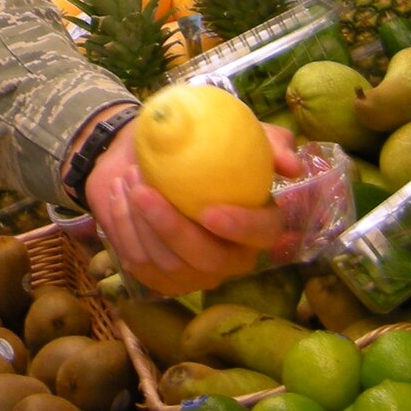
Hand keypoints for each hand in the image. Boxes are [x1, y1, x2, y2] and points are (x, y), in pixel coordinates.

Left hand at [84, 121, 301, 296]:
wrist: (146, 155)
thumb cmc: (197, 145)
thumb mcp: (232, 131)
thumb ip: (267, 142)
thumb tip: (292, 167)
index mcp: (257, 225)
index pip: (262, 234)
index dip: (241, 228)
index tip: (209, 210)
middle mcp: (231, 258)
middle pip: (210, 261)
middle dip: (173, 228)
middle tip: (145, 191)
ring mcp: (194, 274)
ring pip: (169, 264)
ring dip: (141, 221)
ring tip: (128, 179)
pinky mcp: (160, 279)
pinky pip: (140, 264)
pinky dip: (124, 227)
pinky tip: (118, 192)